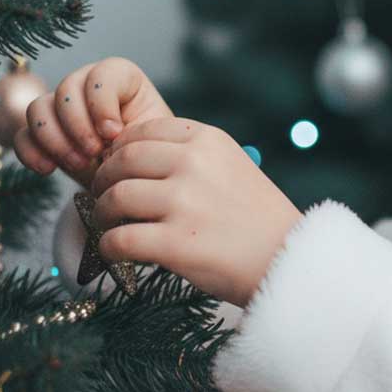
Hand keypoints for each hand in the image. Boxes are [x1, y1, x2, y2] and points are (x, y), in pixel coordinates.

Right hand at [13, 57, 173, 190]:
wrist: (134, 180)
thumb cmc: (149, 154)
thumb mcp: (152, 140)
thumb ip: (135, 130)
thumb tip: (109, 135)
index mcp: (122, 79)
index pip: (102, 74)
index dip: (102, 103)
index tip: (114, 133)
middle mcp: (87, 86)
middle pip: (66, 89)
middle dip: (78, 125)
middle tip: (94, 153)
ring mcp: (61, 108)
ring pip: (38, 108)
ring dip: (55, 139)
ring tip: (79, 164)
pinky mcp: (43, 134)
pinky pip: (22, 135)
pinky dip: (31, 152)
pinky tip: (48, 169)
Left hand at [88, 116, 303, 307]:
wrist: (289, 259)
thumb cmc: (259, 218)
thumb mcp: (233, 166)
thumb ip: (192, 156)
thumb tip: (131, 158)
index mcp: (209, 140)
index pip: (143, 131)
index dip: (121, 150)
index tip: (118, 168)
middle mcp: (194, 164)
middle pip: (122, 161)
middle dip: (104, 180)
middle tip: (103, 197)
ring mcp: (184, 203)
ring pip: (115, 198)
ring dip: (103, 214)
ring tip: (110, 225)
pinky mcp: (175, 243)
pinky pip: (118, 240)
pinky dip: (109, 247)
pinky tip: (116, 252)